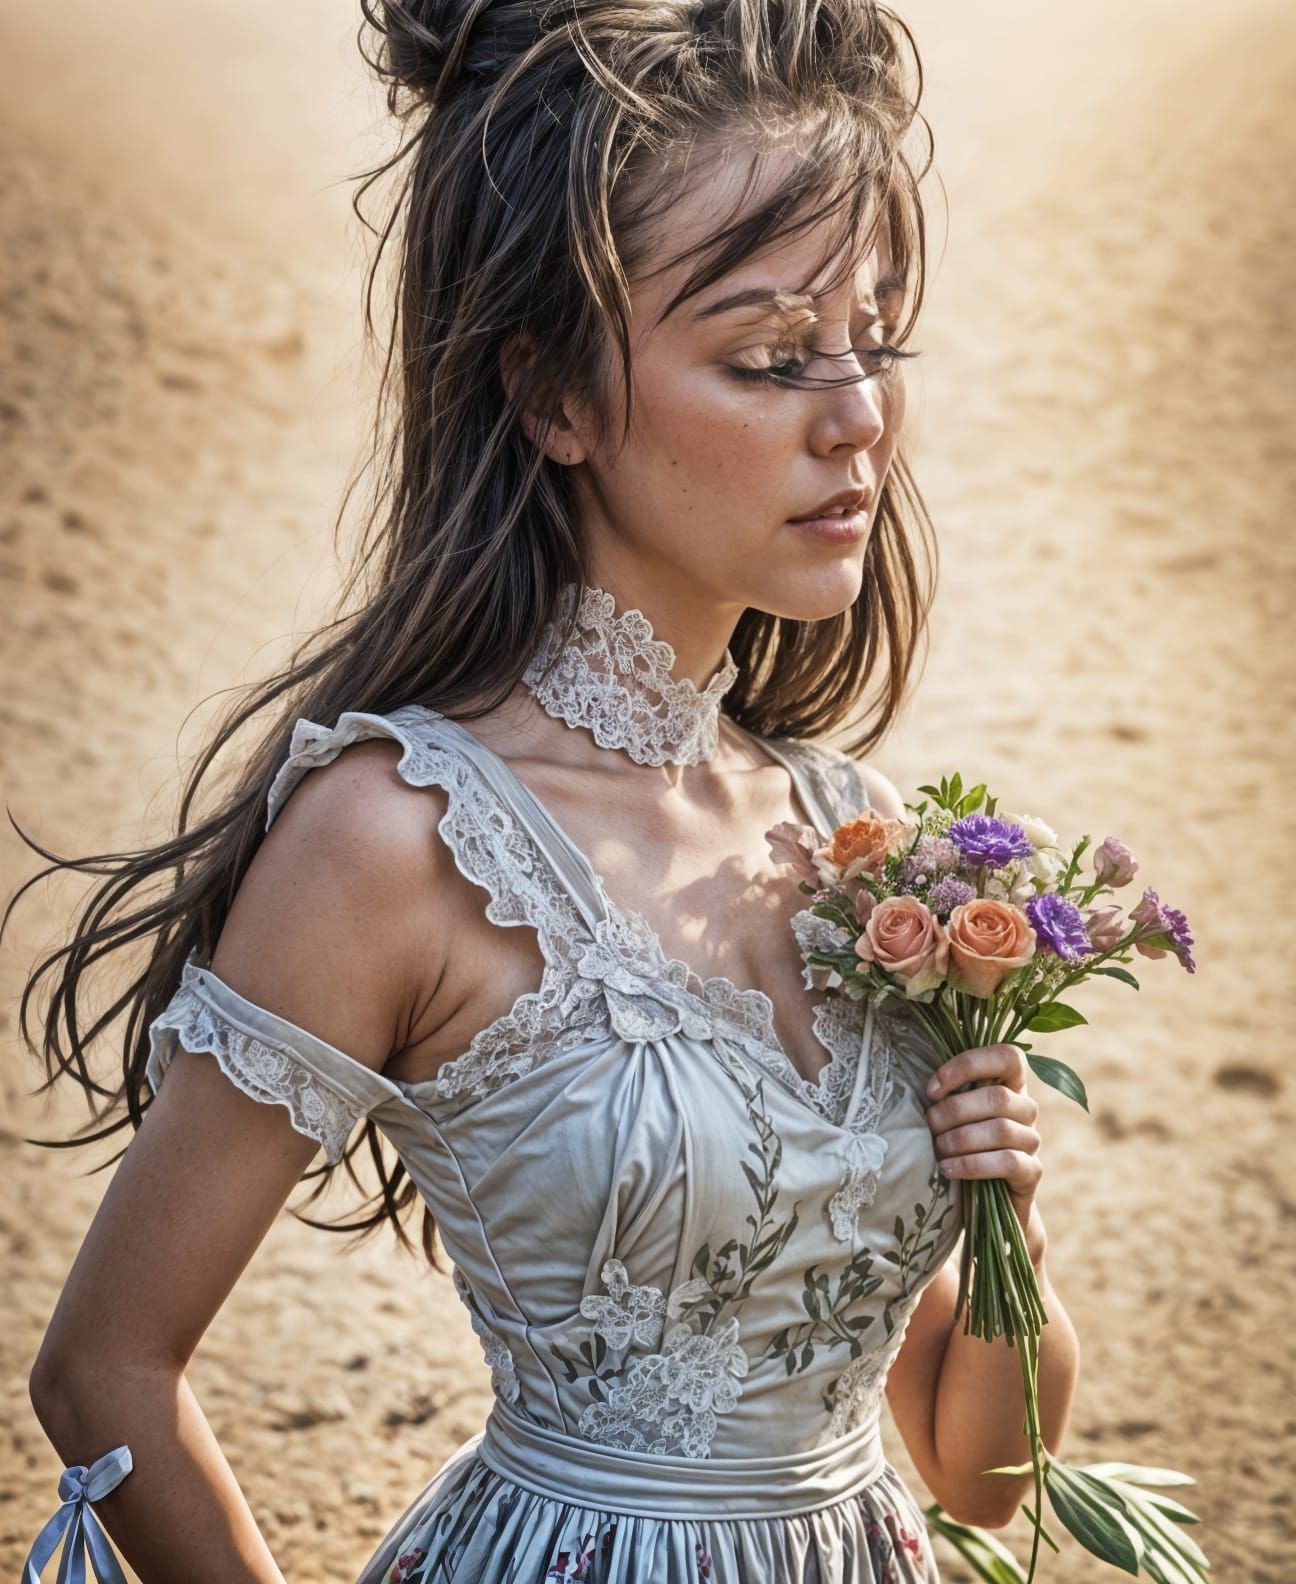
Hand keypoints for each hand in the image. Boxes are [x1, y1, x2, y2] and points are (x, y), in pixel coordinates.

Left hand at [924, 1042, 1046, 1266]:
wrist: (988, 1201)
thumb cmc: (963, 1147)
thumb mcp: (955, 1116)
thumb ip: (950, 1095)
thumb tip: (923, 1087)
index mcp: (1010, 1085)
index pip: (1007, 1056)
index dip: (968, 1066)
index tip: (932, 1089)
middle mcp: (1026, 1109)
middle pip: (997, 1097)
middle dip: (954, 1111)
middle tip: (930, 1126)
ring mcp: (1032, 1140)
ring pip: (1000, 1130)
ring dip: (960, 1139)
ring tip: (937, 1149)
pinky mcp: (1032, 1171)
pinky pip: (1007, 1162)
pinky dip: (972, 1165)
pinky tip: (948, 1170)